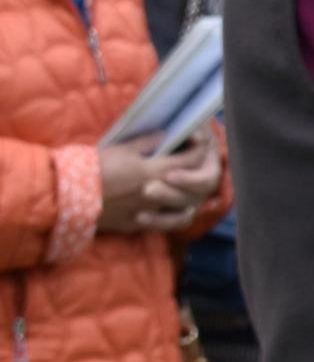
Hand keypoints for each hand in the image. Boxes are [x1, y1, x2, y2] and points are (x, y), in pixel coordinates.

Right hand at [96, 137, 210, 232]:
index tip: (196, 141)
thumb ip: (148, 143)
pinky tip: (176, 207)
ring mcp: (148, 212)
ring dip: (192, 196)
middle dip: (199, 171)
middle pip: (194, 185)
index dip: (199, 148)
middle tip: (194, 162)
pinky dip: (176, 215)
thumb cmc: (93, 168)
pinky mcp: (136, 225)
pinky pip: (167, 223)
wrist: (67, 197)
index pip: (192, 159)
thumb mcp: (121, 149)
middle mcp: (157, 194)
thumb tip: (166, 136)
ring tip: (189, 186)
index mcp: (154, 171)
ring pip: (186, 208)